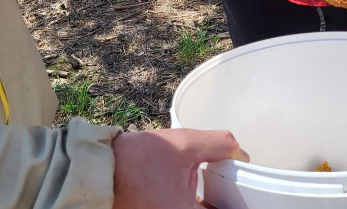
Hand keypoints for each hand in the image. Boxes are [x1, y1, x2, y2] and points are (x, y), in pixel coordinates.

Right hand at [112, 128, 249, 208]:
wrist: (96, 170)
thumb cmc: (134, 160)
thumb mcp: (183, 144)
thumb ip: (219, 144)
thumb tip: (242, 153)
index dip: (242, 205)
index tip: (250, 197)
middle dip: (227, 204)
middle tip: (240, 193)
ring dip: (211, 205)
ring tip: (223, 194)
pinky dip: (195, 205)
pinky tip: (203, 196)